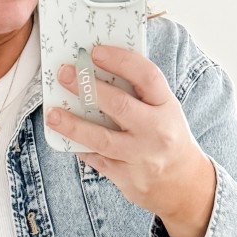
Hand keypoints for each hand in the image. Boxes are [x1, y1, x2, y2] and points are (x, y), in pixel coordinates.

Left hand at [48, 44, 217, 236]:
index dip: (120, 60)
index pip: (147, 76)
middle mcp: (157, 131)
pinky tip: (66, 137)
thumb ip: (140, 93)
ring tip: (52, 114)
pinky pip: (97, 160)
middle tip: (64, 74)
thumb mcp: (165, 111)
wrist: (183, 185)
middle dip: (88, 88)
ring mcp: (142, 157)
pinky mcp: (127, 178)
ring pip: (101, 139)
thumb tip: (99, 70)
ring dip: (73, 125)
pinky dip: (80, 147)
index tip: (95, 52)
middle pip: (120, 105)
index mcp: (168, 107)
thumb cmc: (168, 138)